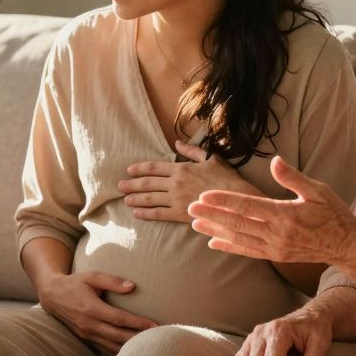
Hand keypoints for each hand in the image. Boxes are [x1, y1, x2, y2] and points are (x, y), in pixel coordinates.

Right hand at [37, 271, 157, 354]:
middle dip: (138, 338)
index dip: (138, 323)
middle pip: (118, 336)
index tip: (155, 325)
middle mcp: (89, 324)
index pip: (119, 319)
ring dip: (130, 347)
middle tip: (158, 338)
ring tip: (149, 346)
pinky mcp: (85, 339)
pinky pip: (104, 348)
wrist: (52, 295)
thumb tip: (133, 287)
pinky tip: (131, 352)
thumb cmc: (75, 283)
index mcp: (91, 308)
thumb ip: (112, 281)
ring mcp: (86, 334)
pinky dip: (118, 351)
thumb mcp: (92, 276)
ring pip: (112, 346)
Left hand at [120, 140, 256, 222]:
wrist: (235, 199)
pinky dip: (146, 213)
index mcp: (181, 168)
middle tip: (119, 186)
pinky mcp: (180, 214)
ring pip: (150, 198)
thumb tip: (177, 142)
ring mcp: (176, 199)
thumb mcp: (210, 158)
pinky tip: (136, 213)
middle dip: (132, 184)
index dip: (140, 169)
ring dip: (135, 198)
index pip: (154, 167)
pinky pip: (158, 213)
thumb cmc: (226, 178)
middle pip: (148, 183)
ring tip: (124, 199)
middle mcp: (175, 183)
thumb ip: (191, 150)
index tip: (129, 170)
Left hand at [189, 156, 355, 267]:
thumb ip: (293, 177)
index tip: (204, 196)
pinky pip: (248, 252)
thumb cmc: (333, 214)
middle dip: (212, 215)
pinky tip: (213, 243)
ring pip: (239, 238)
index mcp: (285, 214)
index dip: (224, 201)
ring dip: (215, 231)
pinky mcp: (275, 255)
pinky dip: (229, 247)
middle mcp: (277, 234)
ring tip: (194, 224)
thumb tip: (276, 160)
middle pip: (237, 223)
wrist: (346, 245)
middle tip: (189, 208)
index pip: (248, 206)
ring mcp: (275, 247)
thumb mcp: (318, 190)